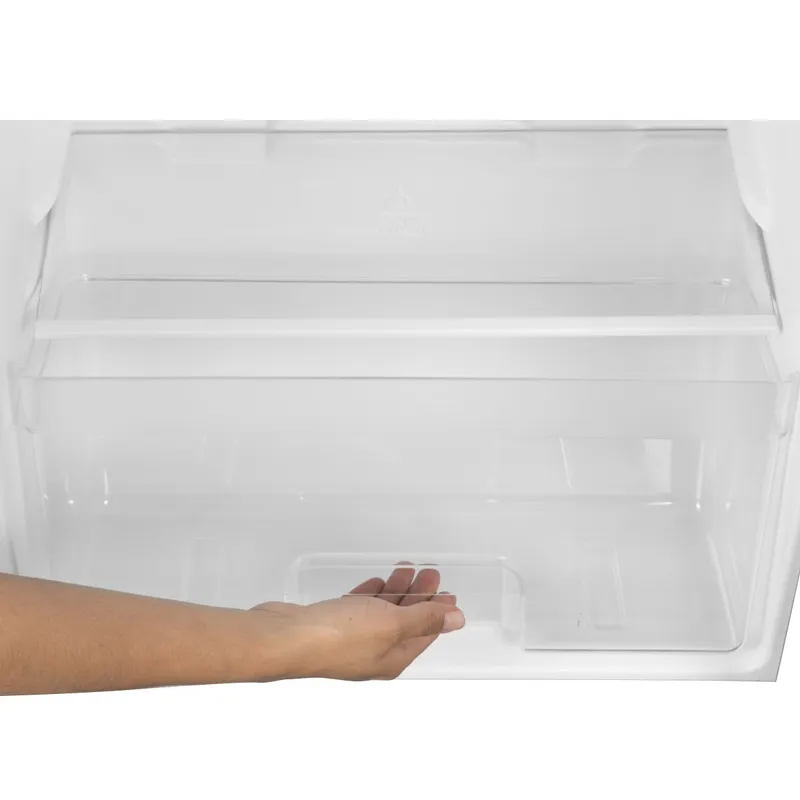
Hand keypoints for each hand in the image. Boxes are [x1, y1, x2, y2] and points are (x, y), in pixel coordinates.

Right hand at [252, 565, 464, 679]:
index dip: (438, 612)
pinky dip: (370, 595)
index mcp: (391, 659)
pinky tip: (376, 583)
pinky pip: (358, 608)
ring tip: (406, 569)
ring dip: (396, 592)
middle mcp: (372, 654)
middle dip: (419, 597)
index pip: (424, 634)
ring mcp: (348, 640)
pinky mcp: (328, 625)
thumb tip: (458, 620)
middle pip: (404, 622)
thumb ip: (425, 619)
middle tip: (429, 572)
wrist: (284, 638)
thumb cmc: (339, 635)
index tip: (448, 591)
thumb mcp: (393, 625)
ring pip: (381, 613)